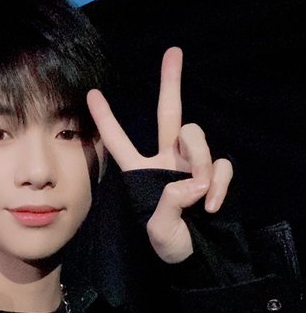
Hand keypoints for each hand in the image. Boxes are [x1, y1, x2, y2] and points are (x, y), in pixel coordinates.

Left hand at [86, 47, 232, 262]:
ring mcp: (193, 165)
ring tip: (198, 195)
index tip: (91, 94)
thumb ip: (168, 203)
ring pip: (197, 136)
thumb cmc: (168, 246)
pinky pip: (221, 164)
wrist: (197, 260)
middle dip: (171, 81)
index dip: (106, 119)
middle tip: (173, 51)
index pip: (119, 141)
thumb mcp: (156, 229)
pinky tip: (211, 204)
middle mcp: (166, 161)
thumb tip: (190, 182)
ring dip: (199, 160)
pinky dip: (218, 183)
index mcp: (140, 172)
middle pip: (170, 113)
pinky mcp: (214, 174)